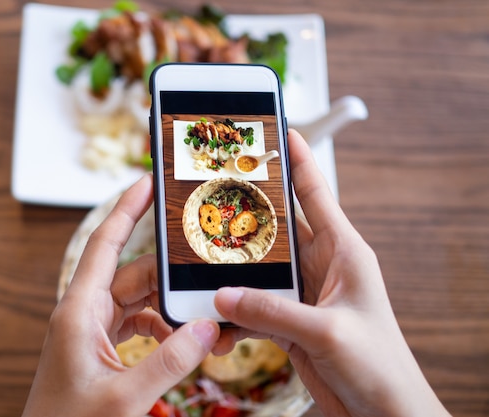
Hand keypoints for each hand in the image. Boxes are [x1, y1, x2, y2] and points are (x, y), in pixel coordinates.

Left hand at [22, 174, 219, 416]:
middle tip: (206, 271)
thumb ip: (170, 361)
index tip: (148, 182)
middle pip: (133, 274)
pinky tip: (181, 342)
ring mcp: (92, 330)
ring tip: (202, 318)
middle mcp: (84, 313)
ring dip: (170, 307)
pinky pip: (138, 322)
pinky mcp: (101, 347)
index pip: (105, 245)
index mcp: (78, 311)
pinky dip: (162, 327)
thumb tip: (208, 327)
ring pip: (138, 299)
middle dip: (170, 276)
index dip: (126, 209)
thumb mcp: (125, 397)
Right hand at [214, 130, 449, 416]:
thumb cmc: (379, 366)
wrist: (383, 413)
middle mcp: (322, 267)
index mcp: (343, 252)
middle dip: (248, 212)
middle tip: (216, 193)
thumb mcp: (327, 331)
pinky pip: (255, 304)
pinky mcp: (290, 321)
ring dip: (235, 268)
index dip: (297, 160)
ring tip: (204, 259)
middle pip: (278, 228)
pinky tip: (219, 316)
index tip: (278, 131)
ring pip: (260, 268)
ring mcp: (304, 294)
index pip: (315, 194)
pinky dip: (235, 310)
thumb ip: (272, 312)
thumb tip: (222, 297)